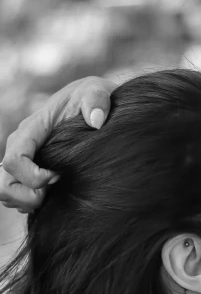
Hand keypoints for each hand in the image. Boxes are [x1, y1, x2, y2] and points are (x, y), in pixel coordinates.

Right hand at [0, 76, 115, 213]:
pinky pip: (17, 195)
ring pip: (7, 192)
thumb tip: (97, 122)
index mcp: (32, 129)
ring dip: (27, 201)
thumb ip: (97, 101)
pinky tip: (54, 195)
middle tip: (53, 191)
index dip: (34, 177)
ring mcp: (23, 159)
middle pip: (5, 183)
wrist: (92, 103)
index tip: (59, 176)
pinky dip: (30, 202)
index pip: (15, 160)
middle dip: (27, 196)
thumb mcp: (97, 91)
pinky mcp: (29, 170)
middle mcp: (21, 145)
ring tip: (53, 195)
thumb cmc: (92, 98)